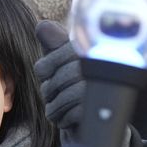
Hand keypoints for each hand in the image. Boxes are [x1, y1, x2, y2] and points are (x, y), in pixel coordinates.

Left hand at [34, 20, 132, 146]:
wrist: (94, 120)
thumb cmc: (74, 87)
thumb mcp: (62, 63)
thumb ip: (53, 45)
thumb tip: (42, 25)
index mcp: (93, 52)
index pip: (57, 58)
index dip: (44, 68)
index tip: (46, 74)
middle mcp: (103, 68)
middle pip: (60, 79)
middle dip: (49, 90)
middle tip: (52, 96)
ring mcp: (104, 90)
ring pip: (65, 98)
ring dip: (55, 107)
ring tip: (57, 108)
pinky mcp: (102, 109)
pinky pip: (73, 114)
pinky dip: (63, 118)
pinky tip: (65, 118)